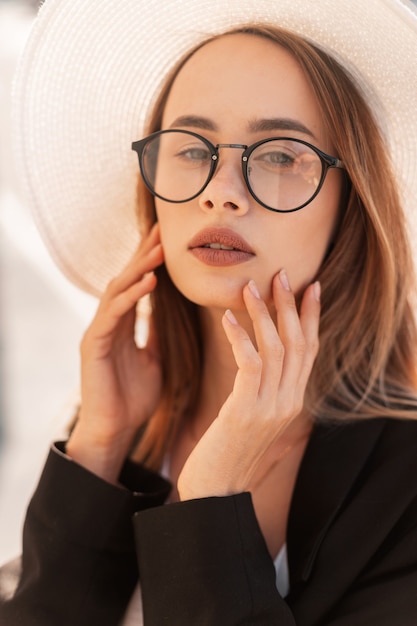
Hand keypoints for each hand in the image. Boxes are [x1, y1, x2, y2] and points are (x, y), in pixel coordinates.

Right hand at [67, 224, 163, 481]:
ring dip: (138, 268)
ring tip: (159, 249)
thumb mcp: (154, 360)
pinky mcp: (93, 345)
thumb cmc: (133, 399)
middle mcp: (108, 322)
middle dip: (144, 254)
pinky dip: (131, 296)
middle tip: (163, 230)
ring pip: (117, 290)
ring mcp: (99, 331)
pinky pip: (113, 314)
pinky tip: (149, 282)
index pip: (137, 284)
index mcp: (123, 324)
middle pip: (126, 279)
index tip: (169, 240)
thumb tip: (170, 314)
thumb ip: (157, 334)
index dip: (151, 262)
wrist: (115, 431)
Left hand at [177, 271, 320, 499]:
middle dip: (292, 306)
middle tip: (283, 274)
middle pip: (299, 343)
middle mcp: (288, 402)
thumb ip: (263, 391)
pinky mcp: (246, 411)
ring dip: (264, 314)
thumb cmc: (228, 453)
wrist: (214, 493)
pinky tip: (227, 318)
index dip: (312, 317)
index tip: (311, 286)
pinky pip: (249, 364)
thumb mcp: (252, 419)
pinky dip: (240, 337)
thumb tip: (259, 363)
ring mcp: (271, 407)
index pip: (309, 351)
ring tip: (250, 286)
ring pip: (276, 348)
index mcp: (292, 401)